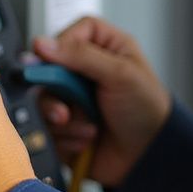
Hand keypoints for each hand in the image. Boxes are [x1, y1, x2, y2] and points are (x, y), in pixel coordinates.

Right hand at [33, 16, 170, 188]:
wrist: (149, 156)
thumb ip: (82, 55)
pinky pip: (47, 127)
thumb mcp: (120, 73)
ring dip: (63, 118)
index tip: (49, 60)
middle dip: (55, 92)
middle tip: (65, 111)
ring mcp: (73, 98)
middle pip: (49, 68)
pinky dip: (66, 137)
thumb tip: (43, 44)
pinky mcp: (64, 125)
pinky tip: (87, 140)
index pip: (70, 34)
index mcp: (104, 48)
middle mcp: (84, 71)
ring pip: (44, 100)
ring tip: (88, 128)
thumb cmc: (147, 109)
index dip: (58, 46)